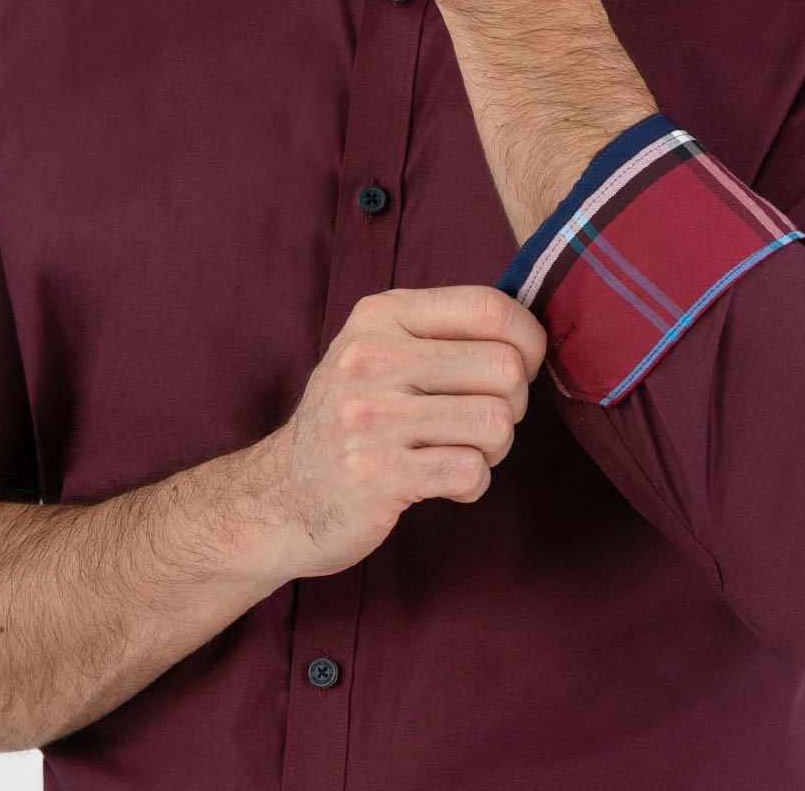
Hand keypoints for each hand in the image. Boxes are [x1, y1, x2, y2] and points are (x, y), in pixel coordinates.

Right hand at [252, 285, 546, 581]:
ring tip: (462, 451)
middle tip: (484, 421)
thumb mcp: (375, 349)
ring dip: (494, 448)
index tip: (521, 366)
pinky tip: (443, 482)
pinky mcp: (376, 475)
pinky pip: (472, 472)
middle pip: (505, 368)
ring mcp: (370, 417)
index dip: (528, 339)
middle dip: (513, 403)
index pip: (489, 307)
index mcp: (380, 316)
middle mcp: (371, 358)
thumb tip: (528, 329)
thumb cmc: (348, 420)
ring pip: (496, 423)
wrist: (276, 496)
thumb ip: (439, 330)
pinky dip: (472, 485)